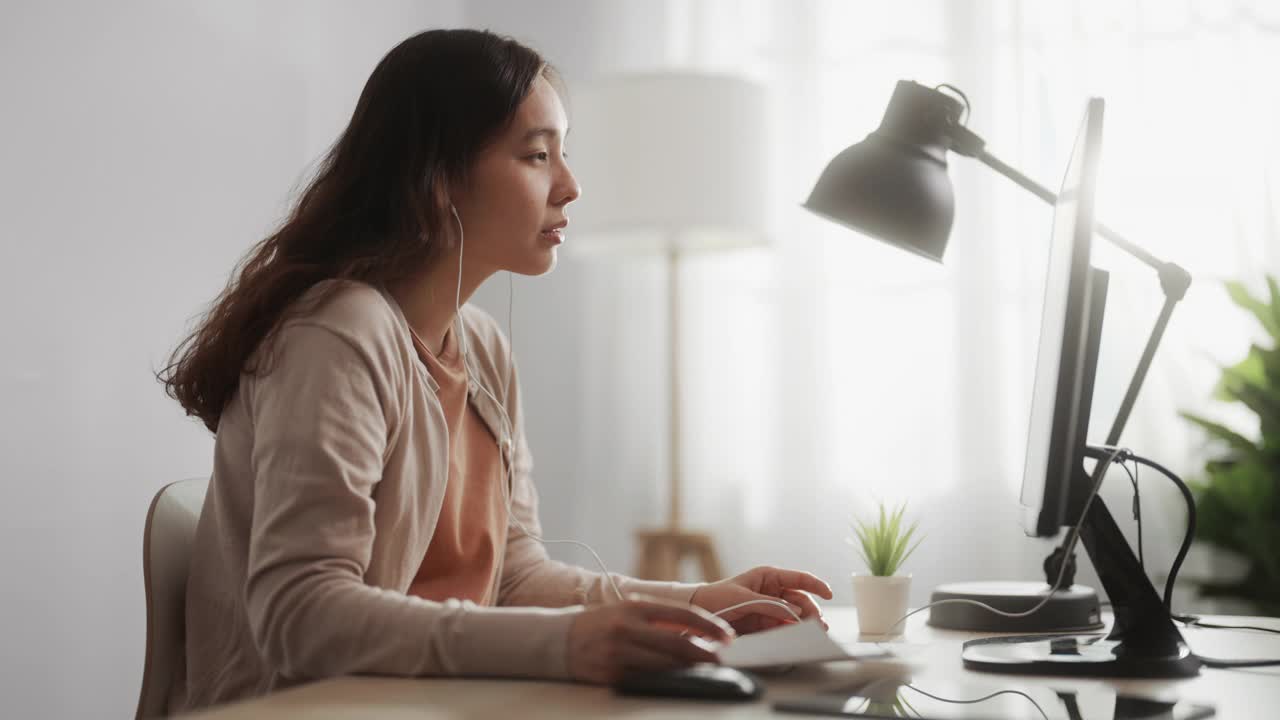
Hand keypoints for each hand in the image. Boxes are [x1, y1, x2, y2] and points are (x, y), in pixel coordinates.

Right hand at [565, 596, 735, 683]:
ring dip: (687, 669)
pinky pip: (646, 679)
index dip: (709, 626)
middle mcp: (627, 628)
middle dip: (704, 653)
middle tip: (722, 659)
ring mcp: (618, 653)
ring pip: (664, 665)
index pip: (681, 615)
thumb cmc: (599, 624)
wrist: (558, 640)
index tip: (727, 635)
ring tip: (703, 670)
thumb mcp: (626, 611)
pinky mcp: (611, 674)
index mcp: (634, 607)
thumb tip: (695, 633)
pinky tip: (676, 679)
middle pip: (677, 643)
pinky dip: (664, 680)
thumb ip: (658, 620)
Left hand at [691, 566, 833, 634]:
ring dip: (803, 624)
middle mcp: (773, 590)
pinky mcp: (765, 623)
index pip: (799, 578)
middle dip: (810, 612)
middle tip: (818, 626)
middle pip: (800, 600)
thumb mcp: (744, 598)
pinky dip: (791, 632)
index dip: (816, 585)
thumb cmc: (717, 597)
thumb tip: (795, 614)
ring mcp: (770, 607)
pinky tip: (796, 637)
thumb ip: (770, 605)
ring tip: (810, 634)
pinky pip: (783, 627)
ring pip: (794, 616)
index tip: (829, 594)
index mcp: (768, 576)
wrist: (699, 613)